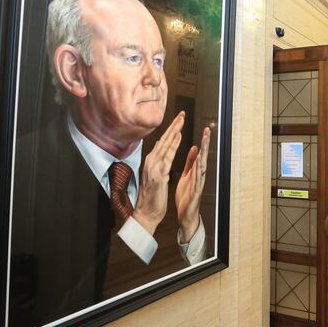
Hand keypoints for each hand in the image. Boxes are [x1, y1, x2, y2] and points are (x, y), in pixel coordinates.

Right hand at [132, 112, 184, 234]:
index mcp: (150, 161)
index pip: (162, 142)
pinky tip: (179, 136)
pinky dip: (173, 145)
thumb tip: (161, 146)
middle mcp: (150, 161)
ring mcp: (153, 167)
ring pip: (165, 144)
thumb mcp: (155, 175)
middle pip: (163, 139)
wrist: (145, 213)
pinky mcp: (158, 174)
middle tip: (182, 114)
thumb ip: (158, 161)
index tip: (178, 120)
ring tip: (182, 120)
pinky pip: (168, 156)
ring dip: (174, 131)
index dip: (170, 130)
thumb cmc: (151, 196)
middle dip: (173, 125)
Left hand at [176, 124, 211, 241]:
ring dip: (204, 155)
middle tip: (208, 131)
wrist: (186, 214)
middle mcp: (199, 175)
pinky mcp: (195, 192)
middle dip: (206, 144)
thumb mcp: (187, 175)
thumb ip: (191, 162)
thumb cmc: (186, 196)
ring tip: (205, 145)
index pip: (200, 153)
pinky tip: (199, 165)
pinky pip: (197, 181)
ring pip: (202, 166)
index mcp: (195, 171)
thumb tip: (195, 148)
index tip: (206, 129)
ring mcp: (198, 183)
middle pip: (203, 157)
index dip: (203, 141)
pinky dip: (198, 172)